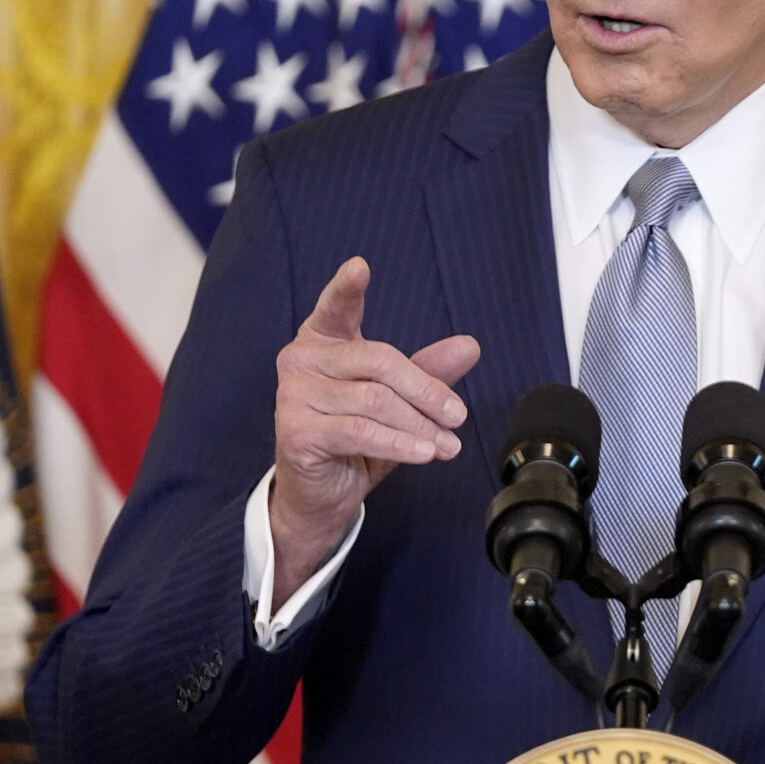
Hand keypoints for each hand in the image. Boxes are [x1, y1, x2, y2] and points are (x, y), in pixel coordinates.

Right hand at [269, 257, 480, 605]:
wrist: (320, 496)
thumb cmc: (355, 442)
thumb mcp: (399, 404)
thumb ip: (428, 372)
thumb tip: (470, 346)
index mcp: (323, 342)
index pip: (335, 308)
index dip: (346, 288)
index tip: (360, 267)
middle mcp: (302, 361)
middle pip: (378, 360)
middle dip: (427, 390)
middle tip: (458, 416)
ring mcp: (294, 395)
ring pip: (374, 400)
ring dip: (420, 425)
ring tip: (447, 445)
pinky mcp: (296, 430)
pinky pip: (360, 431)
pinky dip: (400, 442)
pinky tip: (424, 452)